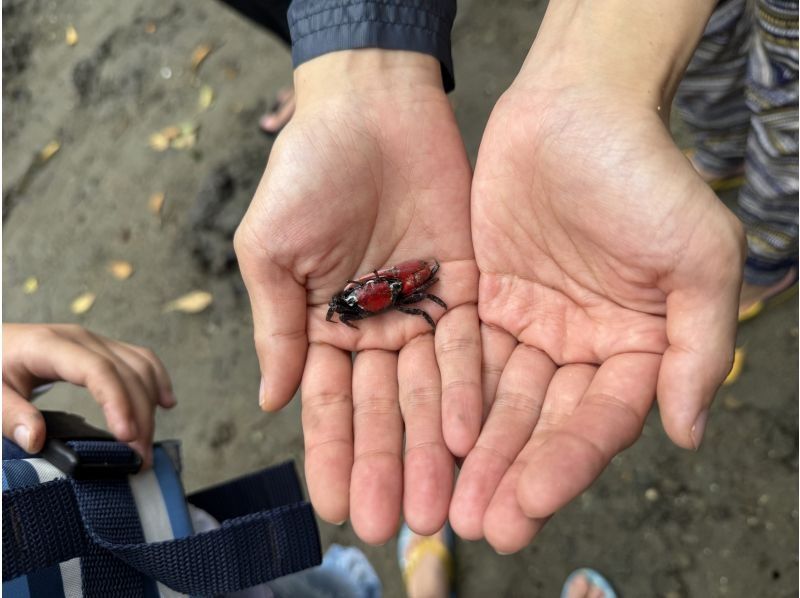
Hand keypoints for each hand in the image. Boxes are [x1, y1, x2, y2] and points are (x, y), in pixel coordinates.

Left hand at [2, 323, 174, 465]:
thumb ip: (9, 415)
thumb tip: (35, 439)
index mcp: (48, 345)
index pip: (98, 370)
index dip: (118, 402)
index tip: (127, 436)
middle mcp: (79, 339)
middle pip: (126, 372)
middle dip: (140, 415)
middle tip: (139, 456)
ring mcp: (94, 341)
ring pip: (139, 366)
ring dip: (150, 404)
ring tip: (147, 442)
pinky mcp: (102, 349)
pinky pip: (140, 359)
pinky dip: (156, 380)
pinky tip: (165, 402)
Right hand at [234, 51, 478, 542]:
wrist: (369, 105)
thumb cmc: (306, 171)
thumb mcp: (271, 250)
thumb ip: (276, 327)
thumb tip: (271, 402)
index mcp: (322, 325)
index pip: (326, 405)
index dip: (330, 456)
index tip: (336, 508)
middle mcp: (374, 327)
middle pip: (381, 410)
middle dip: (386, 467)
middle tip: (394, 525)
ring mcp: (421, 310)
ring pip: (427, 391)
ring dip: (430, 447)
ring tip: (436, 504)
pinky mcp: (466, 285)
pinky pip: (468, 344)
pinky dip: (465, 388)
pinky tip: (465, 436)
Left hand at [450, 4, 742, 550]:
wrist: (573, 108)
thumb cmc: (643, 174)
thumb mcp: (697, 255)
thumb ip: (698, 346)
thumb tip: (689, 432)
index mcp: (637, 347)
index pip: (599, 421)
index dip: (565, 465)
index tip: (525, 505)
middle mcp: (581, 347)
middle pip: (543, 423)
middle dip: (510, 473)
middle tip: (477, 526)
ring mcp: (530, 327)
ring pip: (498, 401)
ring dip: (472, 453)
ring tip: (443, 505)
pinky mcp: (484, 302)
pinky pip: (462, 358)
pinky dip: (444, 398)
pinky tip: (422, 439)